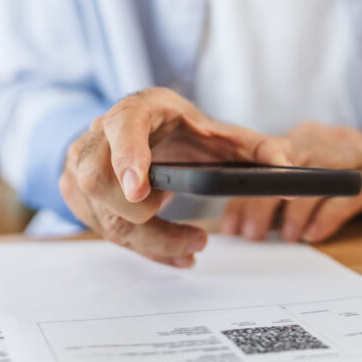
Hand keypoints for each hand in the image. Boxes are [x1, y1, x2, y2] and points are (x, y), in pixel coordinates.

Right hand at [60, 88, 291, 266]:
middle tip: (196, 239)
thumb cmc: (181, 130)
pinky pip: (101, 230)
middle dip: (148, 220)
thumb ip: (258, 149)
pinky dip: (141, 248)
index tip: (142, 189)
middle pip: (101, 182)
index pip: (122, 127)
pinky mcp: (74, 190)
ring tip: (192, 249)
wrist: (143, 132)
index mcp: (136, 110)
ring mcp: (78, 162)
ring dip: (151, 242)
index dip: (128, 157)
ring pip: (103, 215)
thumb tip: (287, 169)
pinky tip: (172, 251)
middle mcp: (98, 133)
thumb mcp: (222, 134)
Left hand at [221, 122, 361, 242]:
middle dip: (261, 200)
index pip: (266, 162)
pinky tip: (314, 234)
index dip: (244, 191)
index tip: (228, 222)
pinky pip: (353, 193)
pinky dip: (329, 214)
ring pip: (317, 177)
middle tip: (248, 234)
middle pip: (287, 166)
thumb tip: (250, 221)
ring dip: (294, 209)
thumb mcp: (324, 181)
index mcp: (310, 139)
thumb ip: (291, 195)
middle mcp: (333, 140)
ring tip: (282, 236)